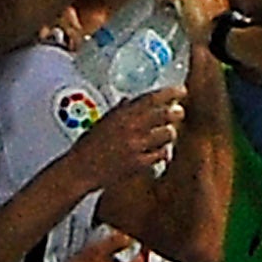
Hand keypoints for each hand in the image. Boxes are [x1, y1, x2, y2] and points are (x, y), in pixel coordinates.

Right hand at [63, 90, 186, 194]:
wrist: (80, 170)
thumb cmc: (88, 146)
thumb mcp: (103, 121)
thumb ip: (120, 110)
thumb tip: (129, 101)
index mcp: (122, 114)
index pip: (152, 98)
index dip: (170, 93)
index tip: (180, 91)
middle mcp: (131, 128)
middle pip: (165, 115)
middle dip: (176, 113)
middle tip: (179, 112)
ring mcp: (137, 146)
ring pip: (168, 135)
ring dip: (169, 133)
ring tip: (165, 134)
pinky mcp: (139, 163)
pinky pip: (161, 154)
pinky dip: (162, 152)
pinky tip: (158, 151)